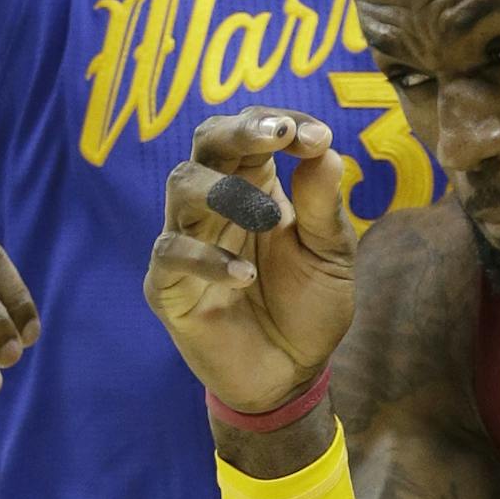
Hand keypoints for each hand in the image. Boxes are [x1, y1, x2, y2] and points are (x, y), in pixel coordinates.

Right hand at [143, 106, 356, 414]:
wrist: (292, 375)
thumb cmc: (310, 306)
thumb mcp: (331, 256)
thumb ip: (323, 207)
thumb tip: (324, 150)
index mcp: (257, 184)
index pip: (254, 132)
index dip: (281, 124)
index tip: (317, 137)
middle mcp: (217, 202)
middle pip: (208, 141)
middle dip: (240, 131)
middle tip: (277, 134)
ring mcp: (187, 239)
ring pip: (181, 184)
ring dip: (225, 189)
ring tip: (268, 218)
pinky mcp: (168, 284)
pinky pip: (171, 252)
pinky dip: (207, 258)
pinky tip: (246, 277)